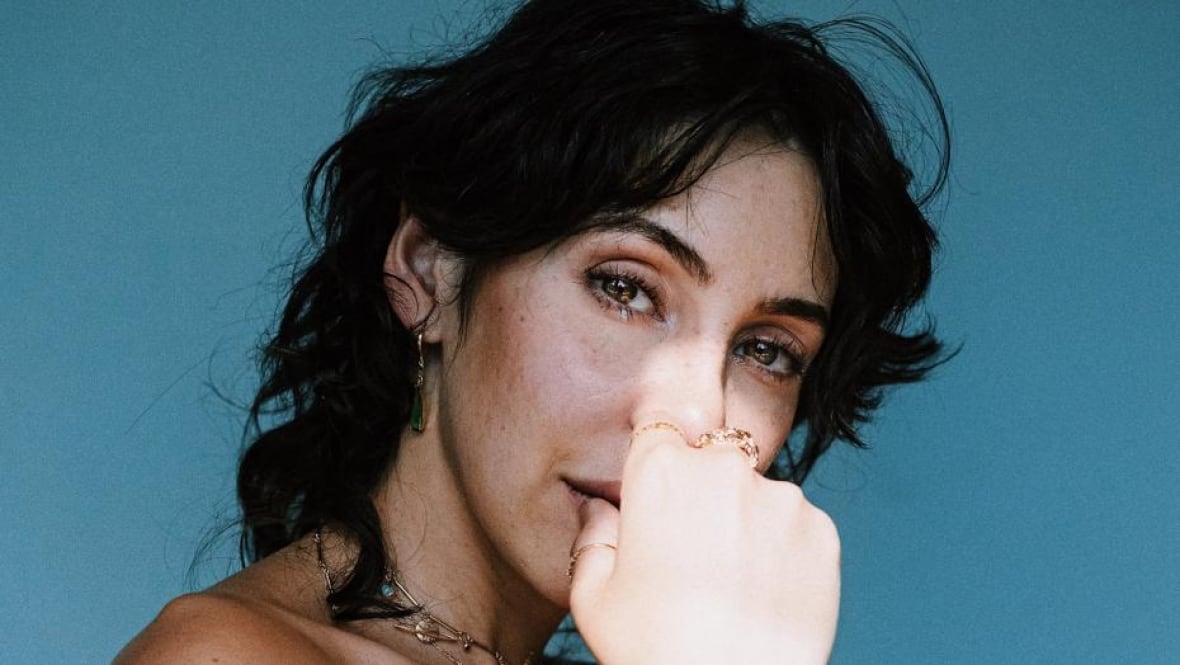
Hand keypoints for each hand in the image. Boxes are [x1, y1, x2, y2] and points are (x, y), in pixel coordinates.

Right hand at [568, 422, 840, 664]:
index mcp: (661, 471)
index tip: (660, 489)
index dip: (657, 456)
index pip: (658, 426)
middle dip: (702, 490)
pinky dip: (782, 548)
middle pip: (711, 456)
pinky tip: (763, 592)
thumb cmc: (653, 650)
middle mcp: (724, 468)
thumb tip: (600, 508)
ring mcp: (780, 497)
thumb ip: (592, 535)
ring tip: (732, 582)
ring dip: (746, 519)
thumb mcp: (592, 598)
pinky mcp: (822, 529)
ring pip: (756, 492)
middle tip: (694, 551)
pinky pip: (795, 524)